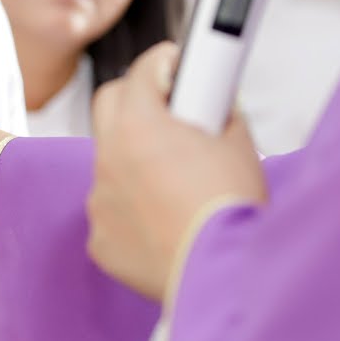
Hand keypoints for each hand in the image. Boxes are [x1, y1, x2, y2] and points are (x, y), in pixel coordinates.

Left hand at [86, 42, 266, 300]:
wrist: (225, 278)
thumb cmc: (233, 211)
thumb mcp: (240, 144)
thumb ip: (219, 111)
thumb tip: (213, 97)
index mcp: (139, 127)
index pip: (141, 71)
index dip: (164, 63)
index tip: (175, 63)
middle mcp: (109, 159)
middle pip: (110, 105)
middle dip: (137, 98)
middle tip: (170, 108)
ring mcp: (99, 201)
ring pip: (110, 163)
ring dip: (136, 161)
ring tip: (179, 182)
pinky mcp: (100, 240)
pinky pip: (112, 213)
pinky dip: (133, 212)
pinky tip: (166, 223)